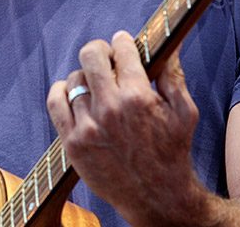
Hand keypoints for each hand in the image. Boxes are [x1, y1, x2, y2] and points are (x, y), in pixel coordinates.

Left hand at [46, 30, 207, 225]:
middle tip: (106, 57)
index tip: (123, 43)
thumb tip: (172, 44)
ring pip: (74, 79)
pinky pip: (55, 102)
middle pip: (91, 55)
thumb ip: (174, 74)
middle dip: (100, 50)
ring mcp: (89, 126)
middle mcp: (110, 109)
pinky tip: (73, 93)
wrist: (156, 197)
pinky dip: (61, 92)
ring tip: (95, 85)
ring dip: (85, 76)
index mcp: (138, 97)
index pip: (122, 50)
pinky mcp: (73, 143)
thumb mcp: (184, 112)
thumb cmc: (173, 152)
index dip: (122, 42)